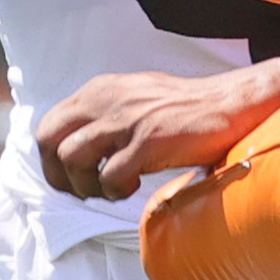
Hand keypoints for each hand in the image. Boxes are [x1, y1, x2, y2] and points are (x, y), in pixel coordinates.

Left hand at [35, 68, 279, 202]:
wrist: (231, 105)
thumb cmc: (186, 109)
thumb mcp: (135, 98)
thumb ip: (104, 113)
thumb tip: (76, 145)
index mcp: (100, 89)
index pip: (49, 126)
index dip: (53, 160)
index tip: (76, 177)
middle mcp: (106, 99)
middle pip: (48, 140)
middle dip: (59, 175)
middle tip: (86, 190)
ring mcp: (126, 119)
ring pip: (71, 159)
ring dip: (87, 185)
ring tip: (114, 188)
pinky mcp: (147, 141)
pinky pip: (109, 177)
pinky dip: (117, 190)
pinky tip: (138, 186)